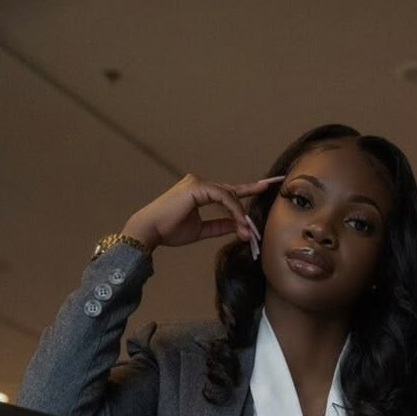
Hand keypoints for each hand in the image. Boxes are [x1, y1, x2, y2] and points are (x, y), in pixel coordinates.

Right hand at [120, 173, 283, 254]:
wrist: (150, 231)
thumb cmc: (169, 231)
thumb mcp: (201, 230)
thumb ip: (219, 226)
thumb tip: (238, 227)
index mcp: (200, 191)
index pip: (228, 191)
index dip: (247, 191)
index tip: (265, 186)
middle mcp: (199, 183)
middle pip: (232, 192)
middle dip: (249, 201)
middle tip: (267, 200)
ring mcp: (198, 183)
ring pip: (230, 196)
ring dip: (241, 215)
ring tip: (248, 232)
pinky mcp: (197, 187)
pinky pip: (223, 198)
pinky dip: (234, 212)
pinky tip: (240, 224)